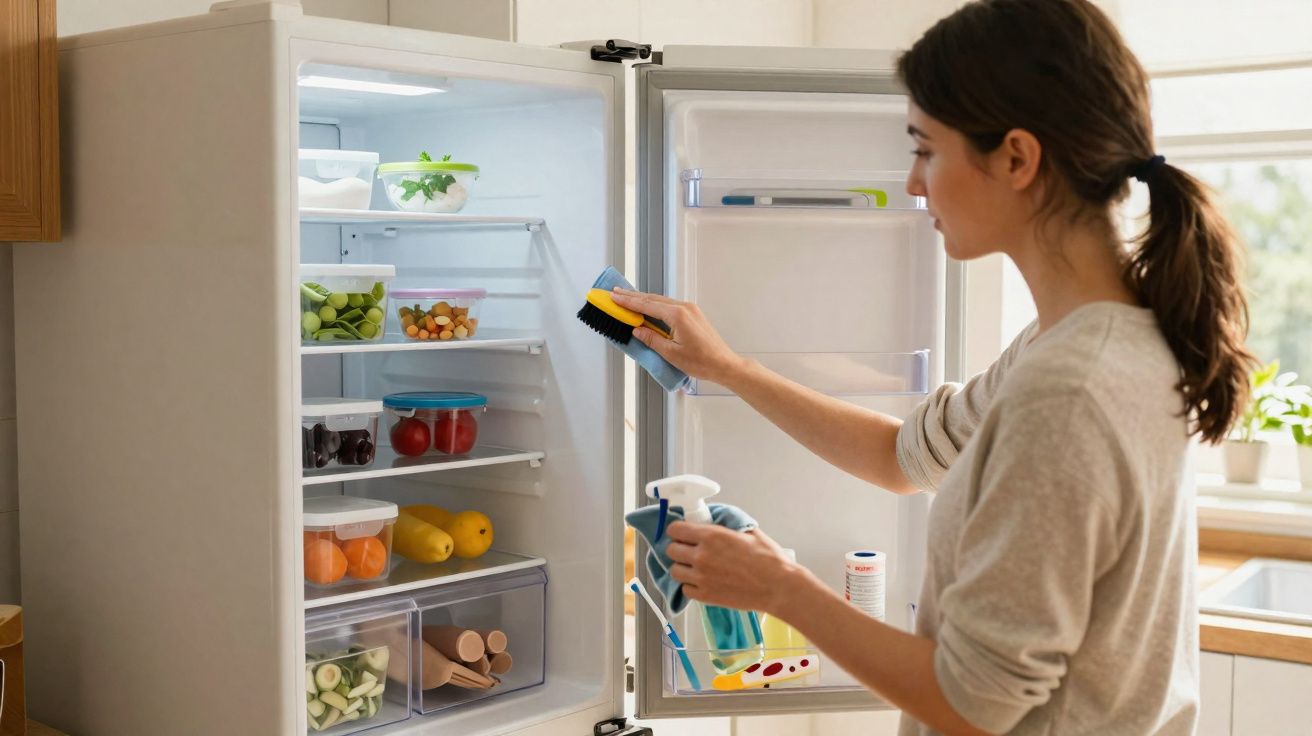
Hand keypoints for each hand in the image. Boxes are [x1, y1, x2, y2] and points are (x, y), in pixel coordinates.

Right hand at [608, 288, 745, 385]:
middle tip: (616, 293)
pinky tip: (647, 307)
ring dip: (644, 300)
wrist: (723, 364)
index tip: (614, 297)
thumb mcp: (671, 354)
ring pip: (661, 301)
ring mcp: (690, 309)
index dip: (628, 301)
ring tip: (627, 298)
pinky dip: (655, 305)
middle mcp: (684, 308)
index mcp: (677, 315)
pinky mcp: (693, 314)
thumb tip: (637, 330)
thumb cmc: (701, 361)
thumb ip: (652, 339)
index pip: (647, 305)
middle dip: (633, 296)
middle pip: (653, 299)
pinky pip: (670, 306)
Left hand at [665, 522, 808, 616]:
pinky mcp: (706, 596)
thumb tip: (715, 521)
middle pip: (671, 550)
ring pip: (675, 570)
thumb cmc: (769, 558)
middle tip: (691, 550)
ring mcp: (702, 578)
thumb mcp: (749, 532)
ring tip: (696, 567)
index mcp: (711, 536)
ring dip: (683, 567)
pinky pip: (685, 589)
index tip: (683, 533)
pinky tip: (703, 581)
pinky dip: (691, 585)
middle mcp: (702, 556)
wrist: (778, 587)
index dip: (678, 531)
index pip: (675, 529)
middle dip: (680, 548)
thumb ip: (727, 525)